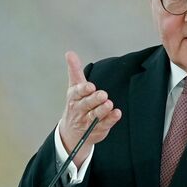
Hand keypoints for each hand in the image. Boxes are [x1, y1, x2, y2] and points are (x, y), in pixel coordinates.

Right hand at [59, 51, 121, 166]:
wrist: (72, 133)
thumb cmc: (76, 105)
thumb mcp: (74, 87)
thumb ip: (74, 70)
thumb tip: (70, 53)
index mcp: (74, 98)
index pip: (77, 93)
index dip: (84, 90)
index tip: (90, 86)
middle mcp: (79, 110)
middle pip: (86, 104)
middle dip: (94, 100)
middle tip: (103, 95)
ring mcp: (87, 121)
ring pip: (95, 115)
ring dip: (102, 110)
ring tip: (109, 104)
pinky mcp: (97, 129)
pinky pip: (104, 124)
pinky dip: (111, 119)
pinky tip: (117, 113)